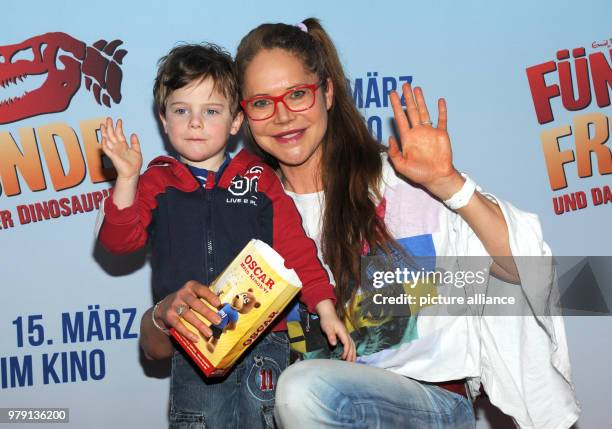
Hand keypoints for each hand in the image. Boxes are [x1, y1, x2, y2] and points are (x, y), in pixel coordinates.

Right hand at [100, 117, 142, 180]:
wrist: (132, 173)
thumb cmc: (134, 165)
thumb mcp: (137, 151)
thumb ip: (135, 143)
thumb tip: (133, 134)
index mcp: (123, 146)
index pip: (119, 134)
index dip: (119, 127)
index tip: (119, 120)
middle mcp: (117, 147)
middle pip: (112, 135)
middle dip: (110, 126)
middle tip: (108, 118)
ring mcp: (114, 151)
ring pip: (107, 140)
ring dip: (105, 132)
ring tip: (103, 124)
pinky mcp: (112, 156)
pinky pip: (107, 149)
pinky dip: (104, 143)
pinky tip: (103, 137)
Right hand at [154, 280, 221, 341]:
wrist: (164, 307)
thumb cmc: (187, 301)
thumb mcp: (195, 295)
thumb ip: (208, 300)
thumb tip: (225, 310)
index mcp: (191, 287)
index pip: (202, 290)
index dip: (210, 296)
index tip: (218, 304)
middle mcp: (182, 294)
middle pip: (196, 304)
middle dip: (207, 313)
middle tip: (218, 321)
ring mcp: (174, 305)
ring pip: (188, 315)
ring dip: (199, 325)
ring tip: (209, 333)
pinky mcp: (169, 316)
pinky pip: (179, 325)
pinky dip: (187, 333)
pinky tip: (196, 338)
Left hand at [316, 299, 355, 361]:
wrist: (328, 314)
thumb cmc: (327, 321)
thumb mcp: (327, 328)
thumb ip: (331, 336)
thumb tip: (334, 344)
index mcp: (343, 332)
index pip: (347, 343)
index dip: (346, 351)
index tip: (343, 357)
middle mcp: (346, 334)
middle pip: (352, 345)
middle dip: (351, 354)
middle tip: (350, 363)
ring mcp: (346, 334)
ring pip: (352, 345)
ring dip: (353, 353)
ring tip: (352, 361)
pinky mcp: (345, 335)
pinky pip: (351, 344)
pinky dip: (352, 350)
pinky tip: (350, 354)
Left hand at [388, 84, 462, 199]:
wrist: (437, 177)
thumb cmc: (418, 174)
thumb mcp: (401, 166)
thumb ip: (394, 153)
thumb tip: (391, 138)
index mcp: (407, 138)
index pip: (400, 118)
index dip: (395, 106)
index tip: (392, 95)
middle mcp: (417, 132)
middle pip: (411, 111)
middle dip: (407, 98)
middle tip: (404, 85)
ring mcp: (429, 132)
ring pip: (424, 112)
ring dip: (420, 100)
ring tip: (416, 88)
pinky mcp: (441, 134)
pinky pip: (442, 119)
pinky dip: (441, 110)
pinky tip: (439, 100)